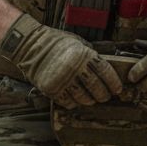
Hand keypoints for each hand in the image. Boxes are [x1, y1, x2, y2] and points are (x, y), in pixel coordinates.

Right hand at [0, 13, 126, 108]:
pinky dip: (74, 103)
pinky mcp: (51, 89)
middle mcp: (74, 68)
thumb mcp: (77, 42)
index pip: (105, 72)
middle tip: (106, 97)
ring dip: (90, 100)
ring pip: (83, 97)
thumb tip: (102, 68)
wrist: (29, 46)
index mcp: (82, 54)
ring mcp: (62, 80)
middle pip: (96, 88)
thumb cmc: (55, 42)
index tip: (117, 89)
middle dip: (103, 94)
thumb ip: (90, 54)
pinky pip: (67, 102)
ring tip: (92, 99)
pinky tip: (76, 100)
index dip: (113, 82)